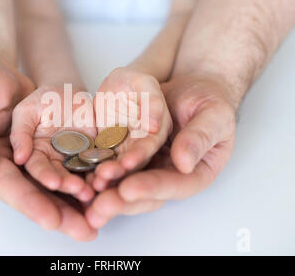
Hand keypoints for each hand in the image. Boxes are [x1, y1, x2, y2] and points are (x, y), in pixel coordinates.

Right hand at [0, 56, 96, 240]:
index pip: (9, 186)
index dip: (30, 203)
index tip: (52, 219)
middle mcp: (10, 165)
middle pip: (36, 193)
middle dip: (60, 213)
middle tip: (84, 230)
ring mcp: (30, 156)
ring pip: (54, 183)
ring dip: (75, 201)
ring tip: (98, 217)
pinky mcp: (47, 145)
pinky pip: (66, 162)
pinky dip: (83, 175)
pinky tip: (101, 188)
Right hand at [10, 85, 96, 201]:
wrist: (71, 92)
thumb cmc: (45, 99)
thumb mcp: (27, 111)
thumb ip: (21, 133)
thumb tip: (19, 158)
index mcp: (36, 153)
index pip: (38, 167)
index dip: (45, 176)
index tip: (54, 183)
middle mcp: (55, 161)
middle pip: (61, 176)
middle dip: (69, 185)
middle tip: (80, 192)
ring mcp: (76, 158)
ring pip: (81, 174)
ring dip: (88, 184)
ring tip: (95, 190)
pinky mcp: (94, 153)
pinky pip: (100, 162)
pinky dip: (104, 170)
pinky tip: (109, 176)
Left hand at [85, 74, 236, 227]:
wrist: (190, 87)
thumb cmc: (209, 101)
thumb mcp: (214, 115)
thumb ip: (200, 137)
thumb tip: (184, 163)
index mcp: (194, 173)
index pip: (173, 185)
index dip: (151, 188)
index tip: (129, 189)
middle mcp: (168, 175)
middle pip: (145, 193)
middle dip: (121, 200)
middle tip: (101, 206)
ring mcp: (147, 166)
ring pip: (124, 184)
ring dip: (105, 191)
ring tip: (87, 194)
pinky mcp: (129, 153)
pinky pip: (112, 165)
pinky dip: (96, 172)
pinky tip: (81, 178)